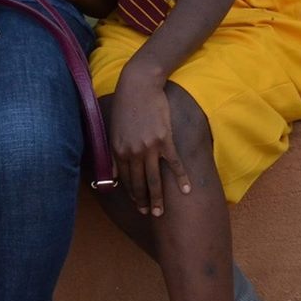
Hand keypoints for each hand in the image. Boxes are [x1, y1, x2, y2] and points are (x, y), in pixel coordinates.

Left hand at [110, 61, 191, 216]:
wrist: (139, 85)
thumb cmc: (125, 106)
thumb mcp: (114, 130)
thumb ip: (115, 154)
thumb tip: (115, 175)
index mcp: (119, 150)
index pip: (125, 179)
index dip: (131, 194)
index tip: (137, 205)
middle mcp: (133, 152)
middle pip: (140, 183)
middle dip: (144, 201)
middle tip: (150, 214)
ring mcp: (150, 148)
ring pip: (154, 179)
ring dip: (158, 198)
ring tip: (161, 211)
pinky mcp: (165, 140)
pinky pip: (174, 164)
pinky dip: (181, 178)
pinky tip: (186, 190)